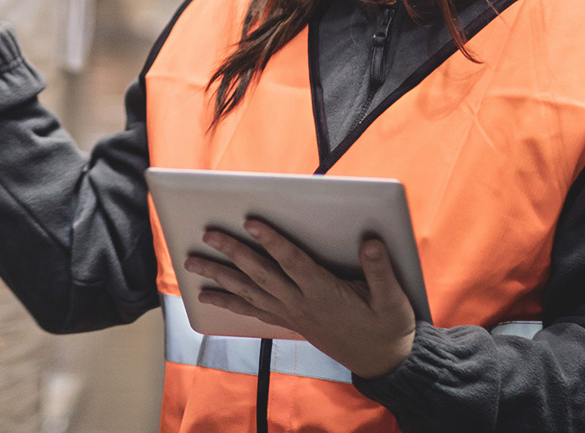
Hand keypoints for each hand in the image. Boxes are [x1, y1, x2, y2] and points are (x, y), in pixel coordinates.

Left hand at [183, 222, 415, 378]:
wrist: (384, 363)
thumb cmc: (388, 326)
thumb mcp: (392, 299)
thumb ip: (379, 270)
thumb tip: (370, 241)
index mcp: (324, 292)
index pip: (293, 262)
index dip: (272, 241)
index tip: (251, 222)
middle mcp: (301, 303)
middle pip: (260, 274)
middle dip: (232, 253)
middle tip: (208, 234)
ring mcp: (291, 314)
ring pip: (249, 292)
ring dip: (219, 276)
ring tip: (192, 263)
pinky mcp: (289, 322)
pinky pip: (252, 311)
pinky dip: (229, 302)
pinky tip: (209, 295)